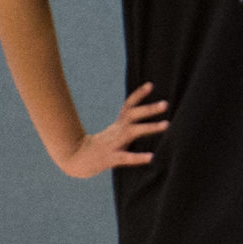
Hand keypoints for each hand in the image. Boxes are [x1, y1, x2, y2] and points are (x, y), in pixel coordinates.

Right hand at [52, 83, 167, 181]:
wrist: (76, 159)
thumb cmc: (101, 146)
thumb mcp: (115, 132)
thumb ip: (128, 124)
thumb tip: (147, 116)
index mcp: (119, 124)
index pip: (128, 105)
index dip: (139, 94)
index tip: (150, 84)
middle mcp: (117, 130)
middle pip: (132, 115)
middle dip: (149, 109)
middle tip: (165, 104)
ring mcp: (113, 143)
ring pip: (132, 132)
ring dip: (150, 127)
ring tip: (167, 125)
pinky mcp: (110, 158)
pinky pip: (126, 157)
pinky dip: (138, 157)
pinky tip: (151, 157)